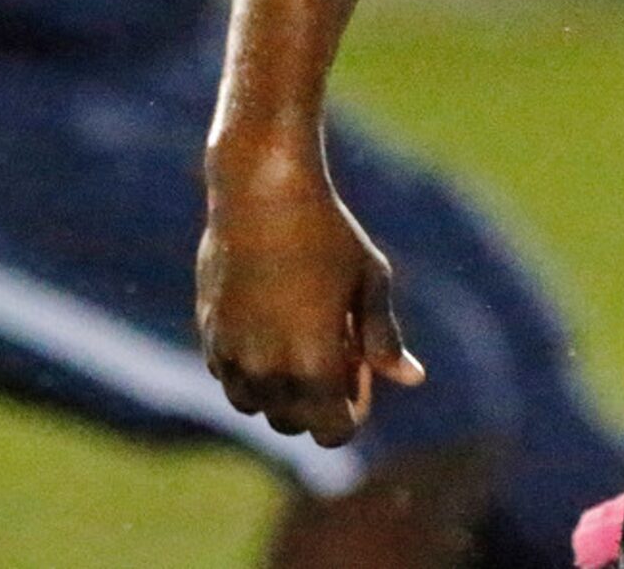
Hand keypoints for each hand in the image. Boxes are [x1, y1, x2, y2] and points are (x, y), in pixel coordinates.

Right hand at [197, 138, 423, 445]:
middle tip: (333, 346)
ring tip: (299, 337)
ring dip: (278, 389)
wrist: (261, 190)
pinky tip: (269, 322)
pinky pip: (230, 377)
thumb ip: (383, 338)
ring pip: (257, 405)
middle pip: (293, 424)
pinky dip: (250, 368)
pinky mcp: (210, 334)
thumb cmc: (327, 232)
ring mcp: (233, 355)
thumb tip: (413, 379)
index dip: (352, 410)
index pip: (333, 432)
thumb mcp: (369, 281)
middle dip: (316, 401)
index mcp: (315, 365)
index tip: (358, 370)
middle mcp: (269, 370)